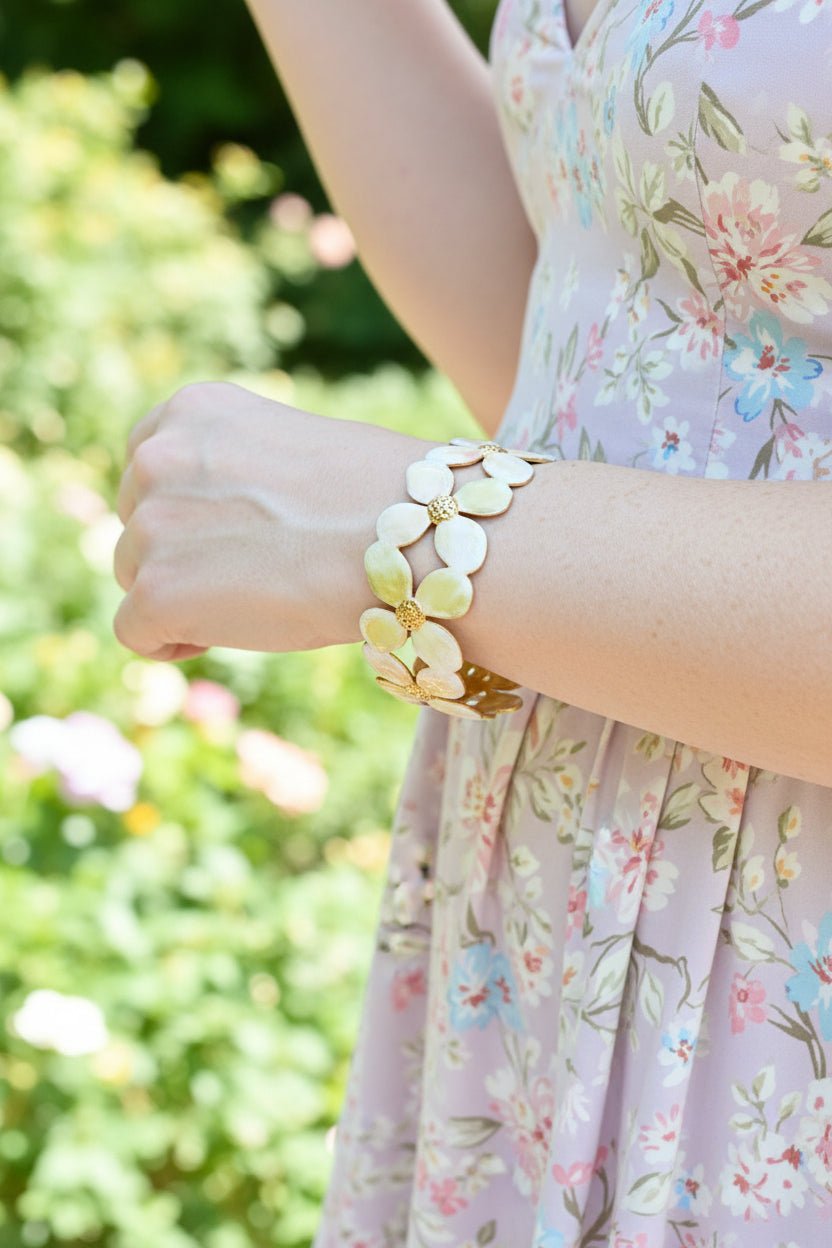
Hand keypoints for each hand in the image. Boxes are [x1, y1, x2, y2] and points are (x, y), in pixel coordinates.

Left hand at [112, 381, 428, 661]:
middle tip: (255, 575)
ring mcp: (151, 525)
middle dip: (183, 556)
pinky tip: (220, 638)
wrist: (409, 541)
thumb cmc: (383, 499)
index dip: (187, 510)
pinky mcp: (155, 592)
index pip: (150, 465)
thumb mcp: (293, 448)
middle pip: (140, 525)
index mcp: (194, 409)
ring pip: (137, 579)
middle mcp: (158, 457)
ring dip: (183, 599)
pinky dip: (170, 643)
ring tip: (257, 604)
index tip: (230, 534)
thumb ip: (236, 470)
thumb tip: (219, 524)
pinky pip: (135, 633)